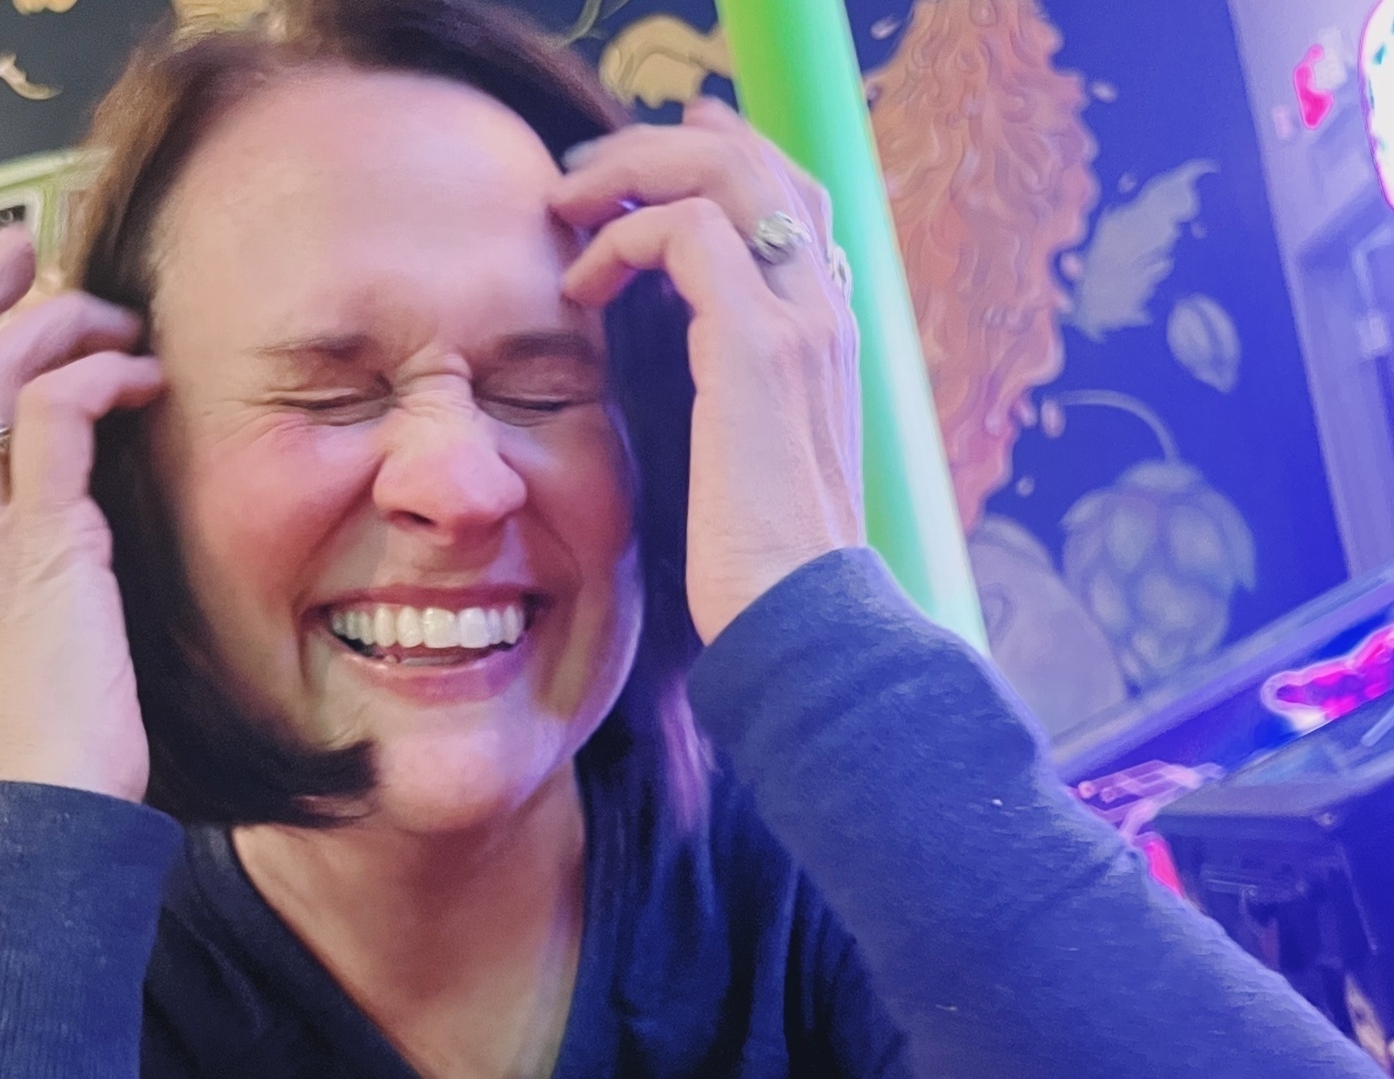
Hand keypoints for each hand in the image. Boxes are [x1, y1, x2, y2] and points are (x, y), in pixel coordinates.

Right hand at [0, 227, 165, 801]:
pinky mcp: (40, 542)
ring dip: (54, 321)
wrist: (44, 812)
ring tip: (116, 316)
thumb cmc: (46, 748)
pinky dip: (98, 373)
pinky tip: (145, 379)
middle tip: (29, 249)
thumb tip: (64, 543)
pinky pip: (54, 411)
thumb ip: (11, 586)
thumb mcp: (7, 653)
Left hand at [552, 98, 864, 645]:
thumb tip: (694, 388)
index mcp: (827, 337)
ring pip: (725, 172)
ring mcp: (800, 322)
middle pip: (760, 161)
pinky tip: (580, 285)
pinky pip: (685, 232)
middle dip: (663, 145)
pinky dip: (622, 238)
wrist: (799, 619)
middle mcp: (826, 313)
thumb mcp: (750, 468)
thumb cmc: (762, 568)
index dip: (718, 163)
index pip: (790, 201)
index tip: (637, 176)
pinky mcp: (756, 348)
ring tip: (566, 204)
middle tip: (584, 173)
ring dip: (632, 169)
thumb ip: (734, 404)